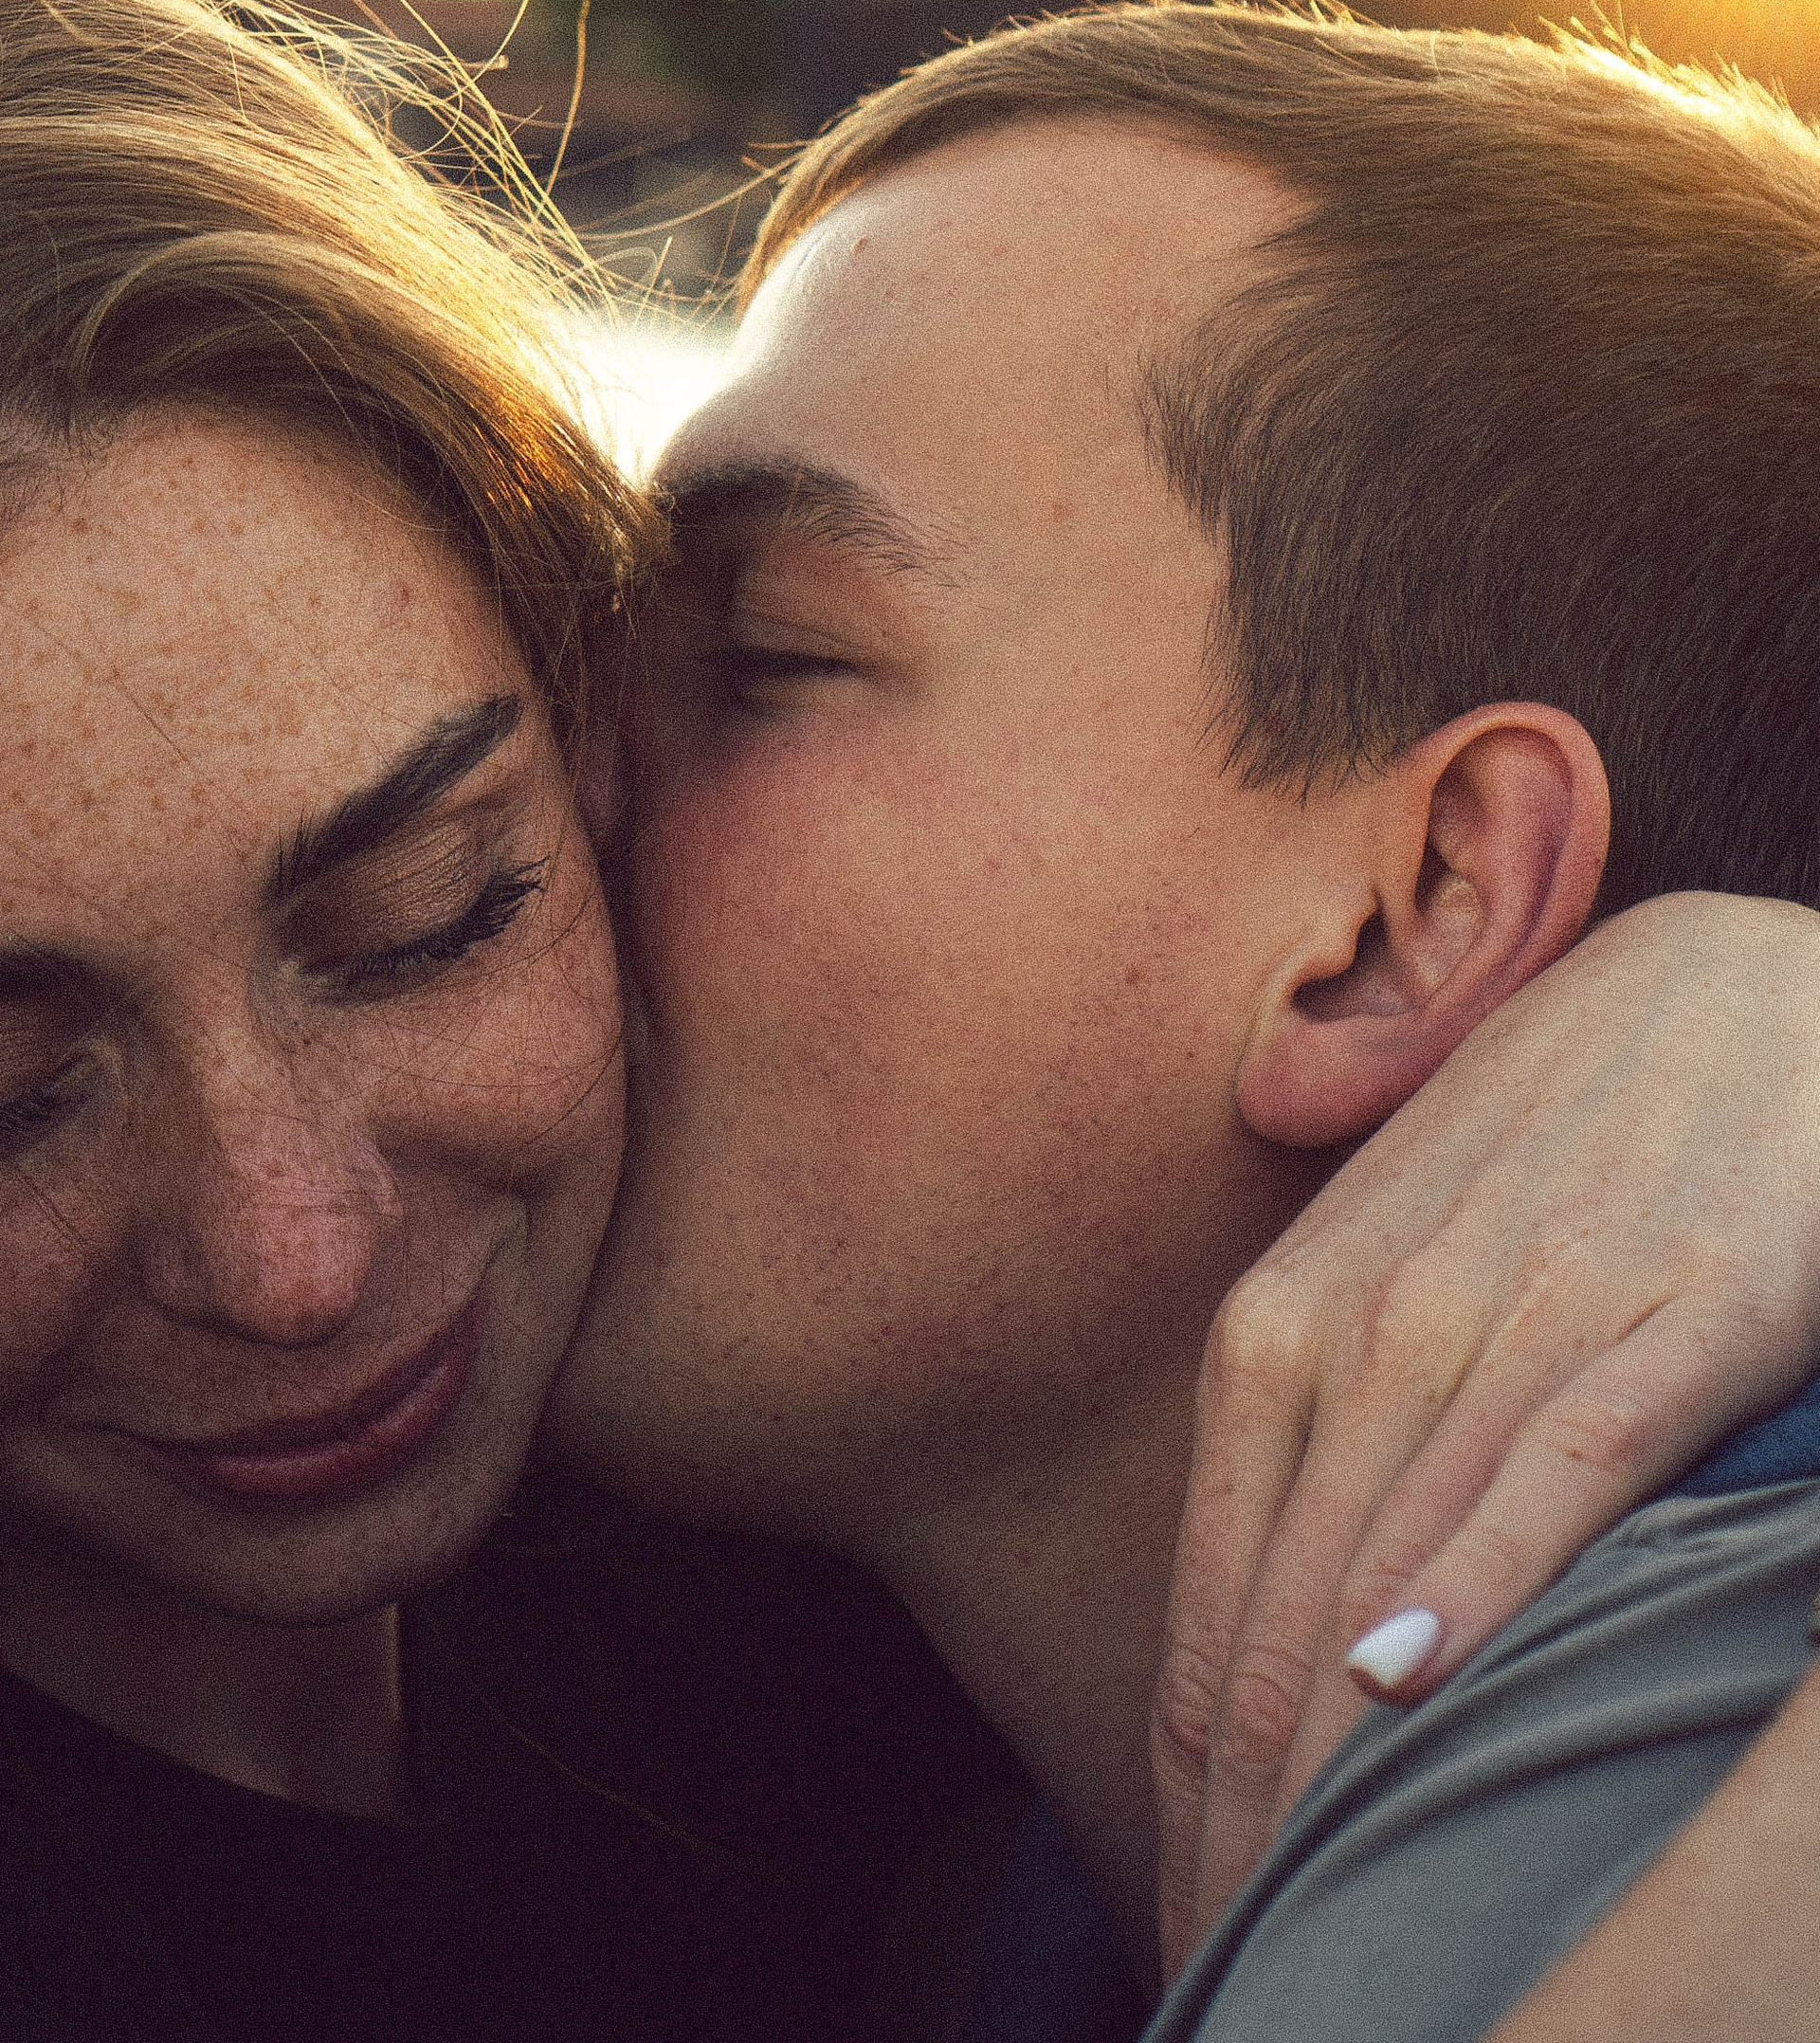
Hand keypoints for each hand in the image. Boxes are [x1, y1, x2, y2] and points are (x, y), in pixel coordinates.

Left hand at [1153, 890, 1819, 1972]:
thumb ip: (1326, 1384)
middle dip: (1244, 1805)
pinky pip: (1562, 1459)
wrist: (1751, 988)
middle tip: (1236, 1962)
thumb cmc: (1568, 1132)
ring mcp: (1532, 1305)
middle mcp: (1384, 1310)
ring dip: (1339, 1750)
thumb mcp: (1404, 1252)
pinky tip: (1419, 1686)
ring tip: (1305, 1911)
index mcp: (1297, 1309)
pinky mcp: (1681, 1305)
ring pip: (1396, 1554)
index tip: (1182, 1910)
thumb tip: (1257, 1553)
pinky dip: (1484, 1571)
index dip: (1185, 1765)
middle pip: (1283, 1600)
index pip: (1210, 1576)